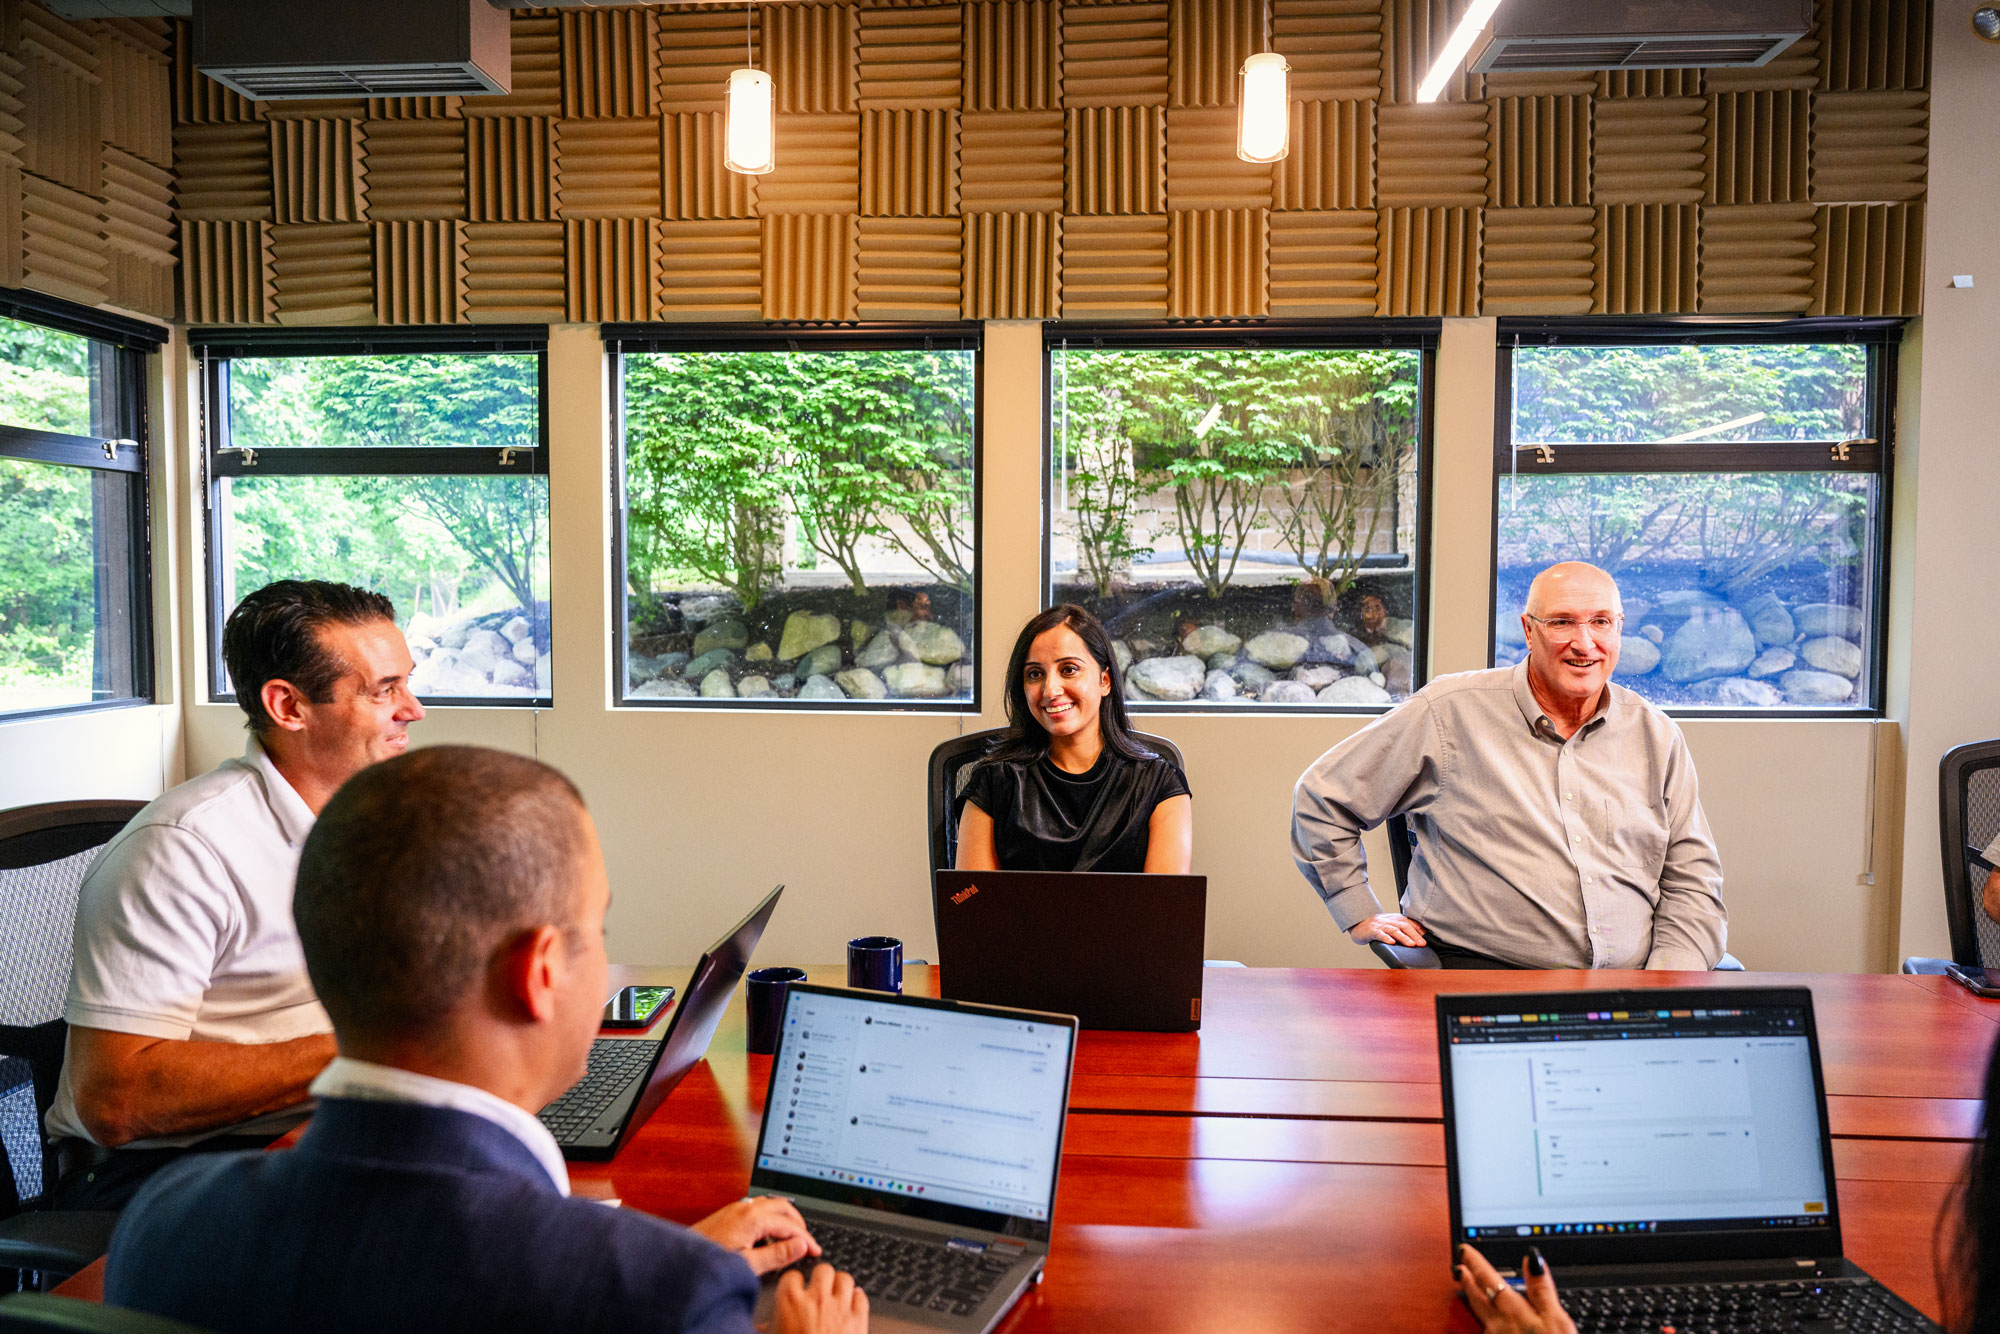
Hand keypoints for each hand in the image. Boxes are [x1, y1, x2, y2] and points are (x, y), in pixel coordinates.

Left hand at [691, 1195, 820, 1275]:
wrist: (681, 1260)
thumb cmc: (711, 1263)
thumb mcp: (748, 1264)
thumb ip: (777, 1255)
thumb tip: (801, 1246)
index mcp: (753, 1217)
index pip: (790, 1225)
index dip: (806, 1239)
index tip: (816, 1251)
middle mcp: (746, 1208)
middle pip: (784, 1207)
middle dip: (799, 1224)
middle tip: (807, 1242)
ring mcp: (736, 1208)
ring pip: (771, 1204)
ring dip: (785, 1219)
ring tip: (792, 1238)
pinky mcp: (729, 1213)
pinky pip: (758, 1208)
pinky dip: (771, 1218)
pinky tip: (768, 1236)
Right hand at [771, 1262, 868, 1333]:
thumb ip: (770, 1327)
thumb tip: (765, 1326)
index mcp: (790, 1302)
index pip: (792, 1275)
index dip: (794, 1283)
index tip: (796, 1288)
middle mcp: (816, 1299)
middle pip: (823, 1270)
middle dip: (821, 1278)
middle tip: (819, 1288)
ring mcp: (839, 1308)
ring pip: (845, 1279)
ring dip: (840, 1286)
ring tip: (836, 1294)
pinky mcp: (858, 1320)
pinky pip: (862, 1298)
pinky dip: (857, 1300)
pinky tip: (852, 1306)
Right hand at [1349, 912, 1426, 947]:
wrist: (1359, 924)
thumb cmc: (1378, 927)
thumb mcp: (1393, 925)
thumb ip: (1405, 929)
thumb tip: (1421, 937)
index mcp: (1397, 919)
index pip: (1411, 924)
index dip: (1420, 931)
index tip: (1429, 938)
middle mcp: (1390, 921)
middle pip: (1404, 926)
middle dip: (1415, 935)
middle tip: (1422, 944)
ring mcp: (1381, 925)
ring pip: (1394, 930)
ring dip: (1404, 937)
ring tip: (1411, 944)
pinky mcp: (1372, 931)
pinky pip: (1380, 934)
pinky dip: (1386, 938)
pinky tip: (1391, 942)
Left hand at [1455, 1244, 1574, 1333]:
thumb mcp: (1556, 1320)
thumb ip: (1541, 1289)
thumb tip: (1531, 1258)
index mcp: (1512, 1311)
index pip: (1488, 1278)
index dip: (1475, 1262)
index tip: (1464, 1249)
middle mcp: (1498, 1326)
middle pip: (1477, 1298)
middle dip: (1468, 1280)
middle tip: (1458, 1266)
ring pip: (1480, 1316)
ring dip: (1473, 1299)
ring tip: (1467, 1287)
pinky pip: (1485, 1332)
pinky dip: (1483, 1322)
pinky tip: (1485, 1322)